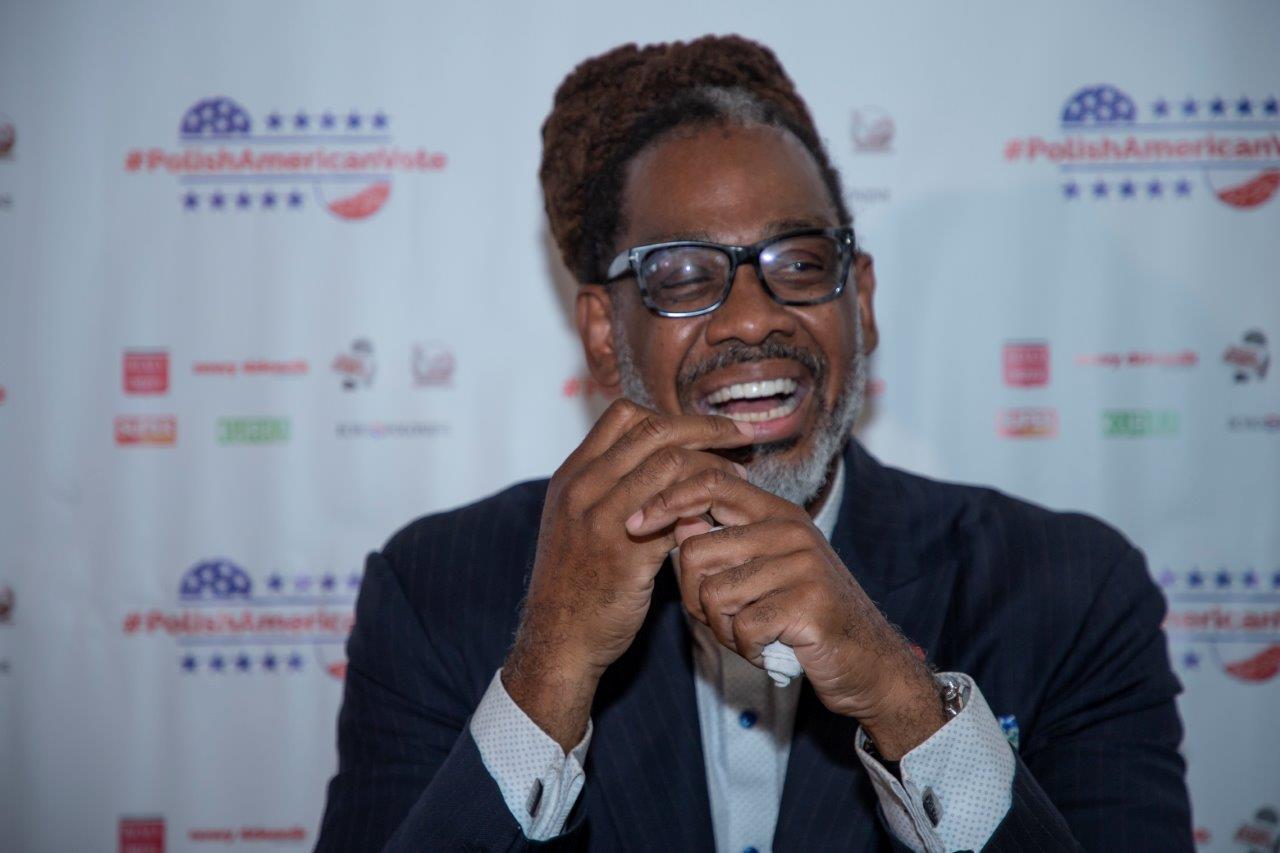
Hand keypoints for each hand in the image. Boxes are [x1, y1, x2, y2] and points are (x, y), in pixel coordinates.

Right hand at [504, 398, 755, 748]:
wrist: (559, 639)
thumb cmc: (577, 581)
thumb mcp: (577, 520)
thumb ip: (609, 486)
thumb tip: (662, 457)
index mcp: (572, 474)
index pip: (625, 416)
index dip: (672, 416)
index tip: (706, 427)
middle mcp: (582, 489)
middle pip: (653, 432)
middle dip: (706, 428)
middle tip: (741, 436)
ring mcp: (600, 520)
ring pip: (669, 466)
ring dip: (712, 468)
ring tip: (738, 478)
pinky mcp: (624, 555)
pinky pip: (675, 514)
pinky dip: (703, 509)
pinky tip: (721, 515)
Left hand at [626, 468, 946, 758]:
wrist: (868, 662)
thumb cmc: (801, 614)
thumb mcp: (763, 567)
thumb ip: (723, 541)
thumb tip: (672, 518)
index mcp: (775, 512)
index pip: (710, 482)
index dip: (666, 499)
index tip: (634, 523)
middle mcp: (789, 529)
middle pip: (696, 551)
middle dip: (694, 598)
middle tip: (720, 620)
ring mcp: (802, 564)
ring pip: (714, 593)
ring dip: (720, 629)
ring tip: (748, 635)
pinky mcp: (809, 603)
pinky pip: (741, 626)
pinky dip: (745, 648)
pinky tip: (766, 649)